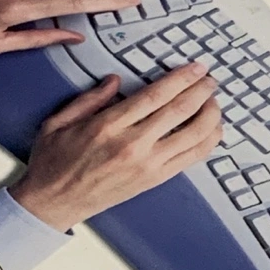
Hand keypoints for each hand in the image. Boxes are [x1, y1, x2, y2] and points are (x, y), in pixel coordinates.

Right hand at [10, 65, 223, 231]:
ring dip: (210, 117)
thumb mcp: (60, 120)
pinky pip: (190, 159)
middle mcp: (133, 145)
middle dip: (201, 92)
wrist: (54, 202)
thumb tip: (115, 81)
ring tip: (215, 103)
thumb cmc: (55, 162)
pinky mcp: (154, 180)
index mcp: (109, 125)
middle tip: (211, 80)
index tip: (196, 68)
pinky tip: (212, 130)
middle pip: (180, 112)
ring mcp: (147, 165)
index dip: (181, 79)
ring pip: (192, 137)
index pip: (156, 95)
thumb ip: (90, 98)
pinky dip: (207, 143)